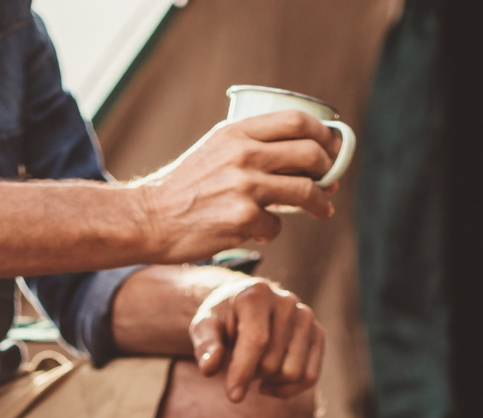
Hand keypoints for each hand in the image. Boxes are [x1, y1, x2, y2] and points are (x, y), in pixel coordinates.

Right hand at [129, 113, 337, 263]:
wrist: (150, 218)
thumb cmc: (186, 187)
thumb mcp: (216, 149)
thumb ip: (252, 146)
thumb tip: (303, 154)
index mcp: (237, 131)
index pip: (298, 120)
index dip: (324, 134)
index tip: (331, 148)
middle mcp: (243, 154)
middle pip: (310, 153)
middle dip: (329, 169)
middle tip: (330, 181)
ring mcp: (244, 187)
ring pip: (305, 190)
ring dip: (320, 203)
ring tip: (323, 210)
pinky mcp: (241, 219)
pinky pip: (276, 225)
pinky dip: (272, 230)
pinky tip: (258, 231)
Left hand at [191, 275, 323, 400]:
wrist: (245, 307)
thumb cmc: (222, 320)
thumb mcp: (204, 328)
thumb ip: (206, 346)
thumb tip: (209, 368)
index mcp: (257, 294)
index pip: (257, 340)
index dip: (244, 371)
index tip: (233, 396)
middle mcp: (286, 302)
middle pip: (272, 363)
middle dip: (251, 374)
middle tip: (238, 364)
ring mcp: (305, 317)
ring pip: (293, 373)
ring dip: (269, 380)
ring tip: (254, 367)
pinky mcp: (317, 333)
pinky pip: (309, 376)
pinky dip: (288, 389)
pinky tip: (269, 383)